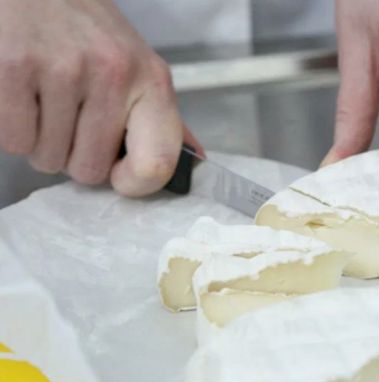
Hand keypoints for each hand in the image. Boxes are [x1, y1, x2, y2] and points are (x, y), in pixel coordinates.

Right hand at [0, 0, 201, 196]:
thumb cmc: (90, 32)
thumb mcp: (138, 67)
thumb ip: (160, 118)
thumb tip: (192, 161)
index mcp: (152, 81)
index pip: (157, 164)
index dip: (134, 185)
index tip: (119, 175)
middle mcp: (113, 74)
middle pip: (90, 171)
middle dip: (75, 157)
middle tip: (71, 120)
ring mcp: (62, 70)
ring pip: (48, 159)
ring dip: (42, 142)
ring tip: (48, 102)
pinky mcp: (14, 68)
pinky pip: (13, 140)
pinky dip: (13, 129)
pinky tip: (25, 96)